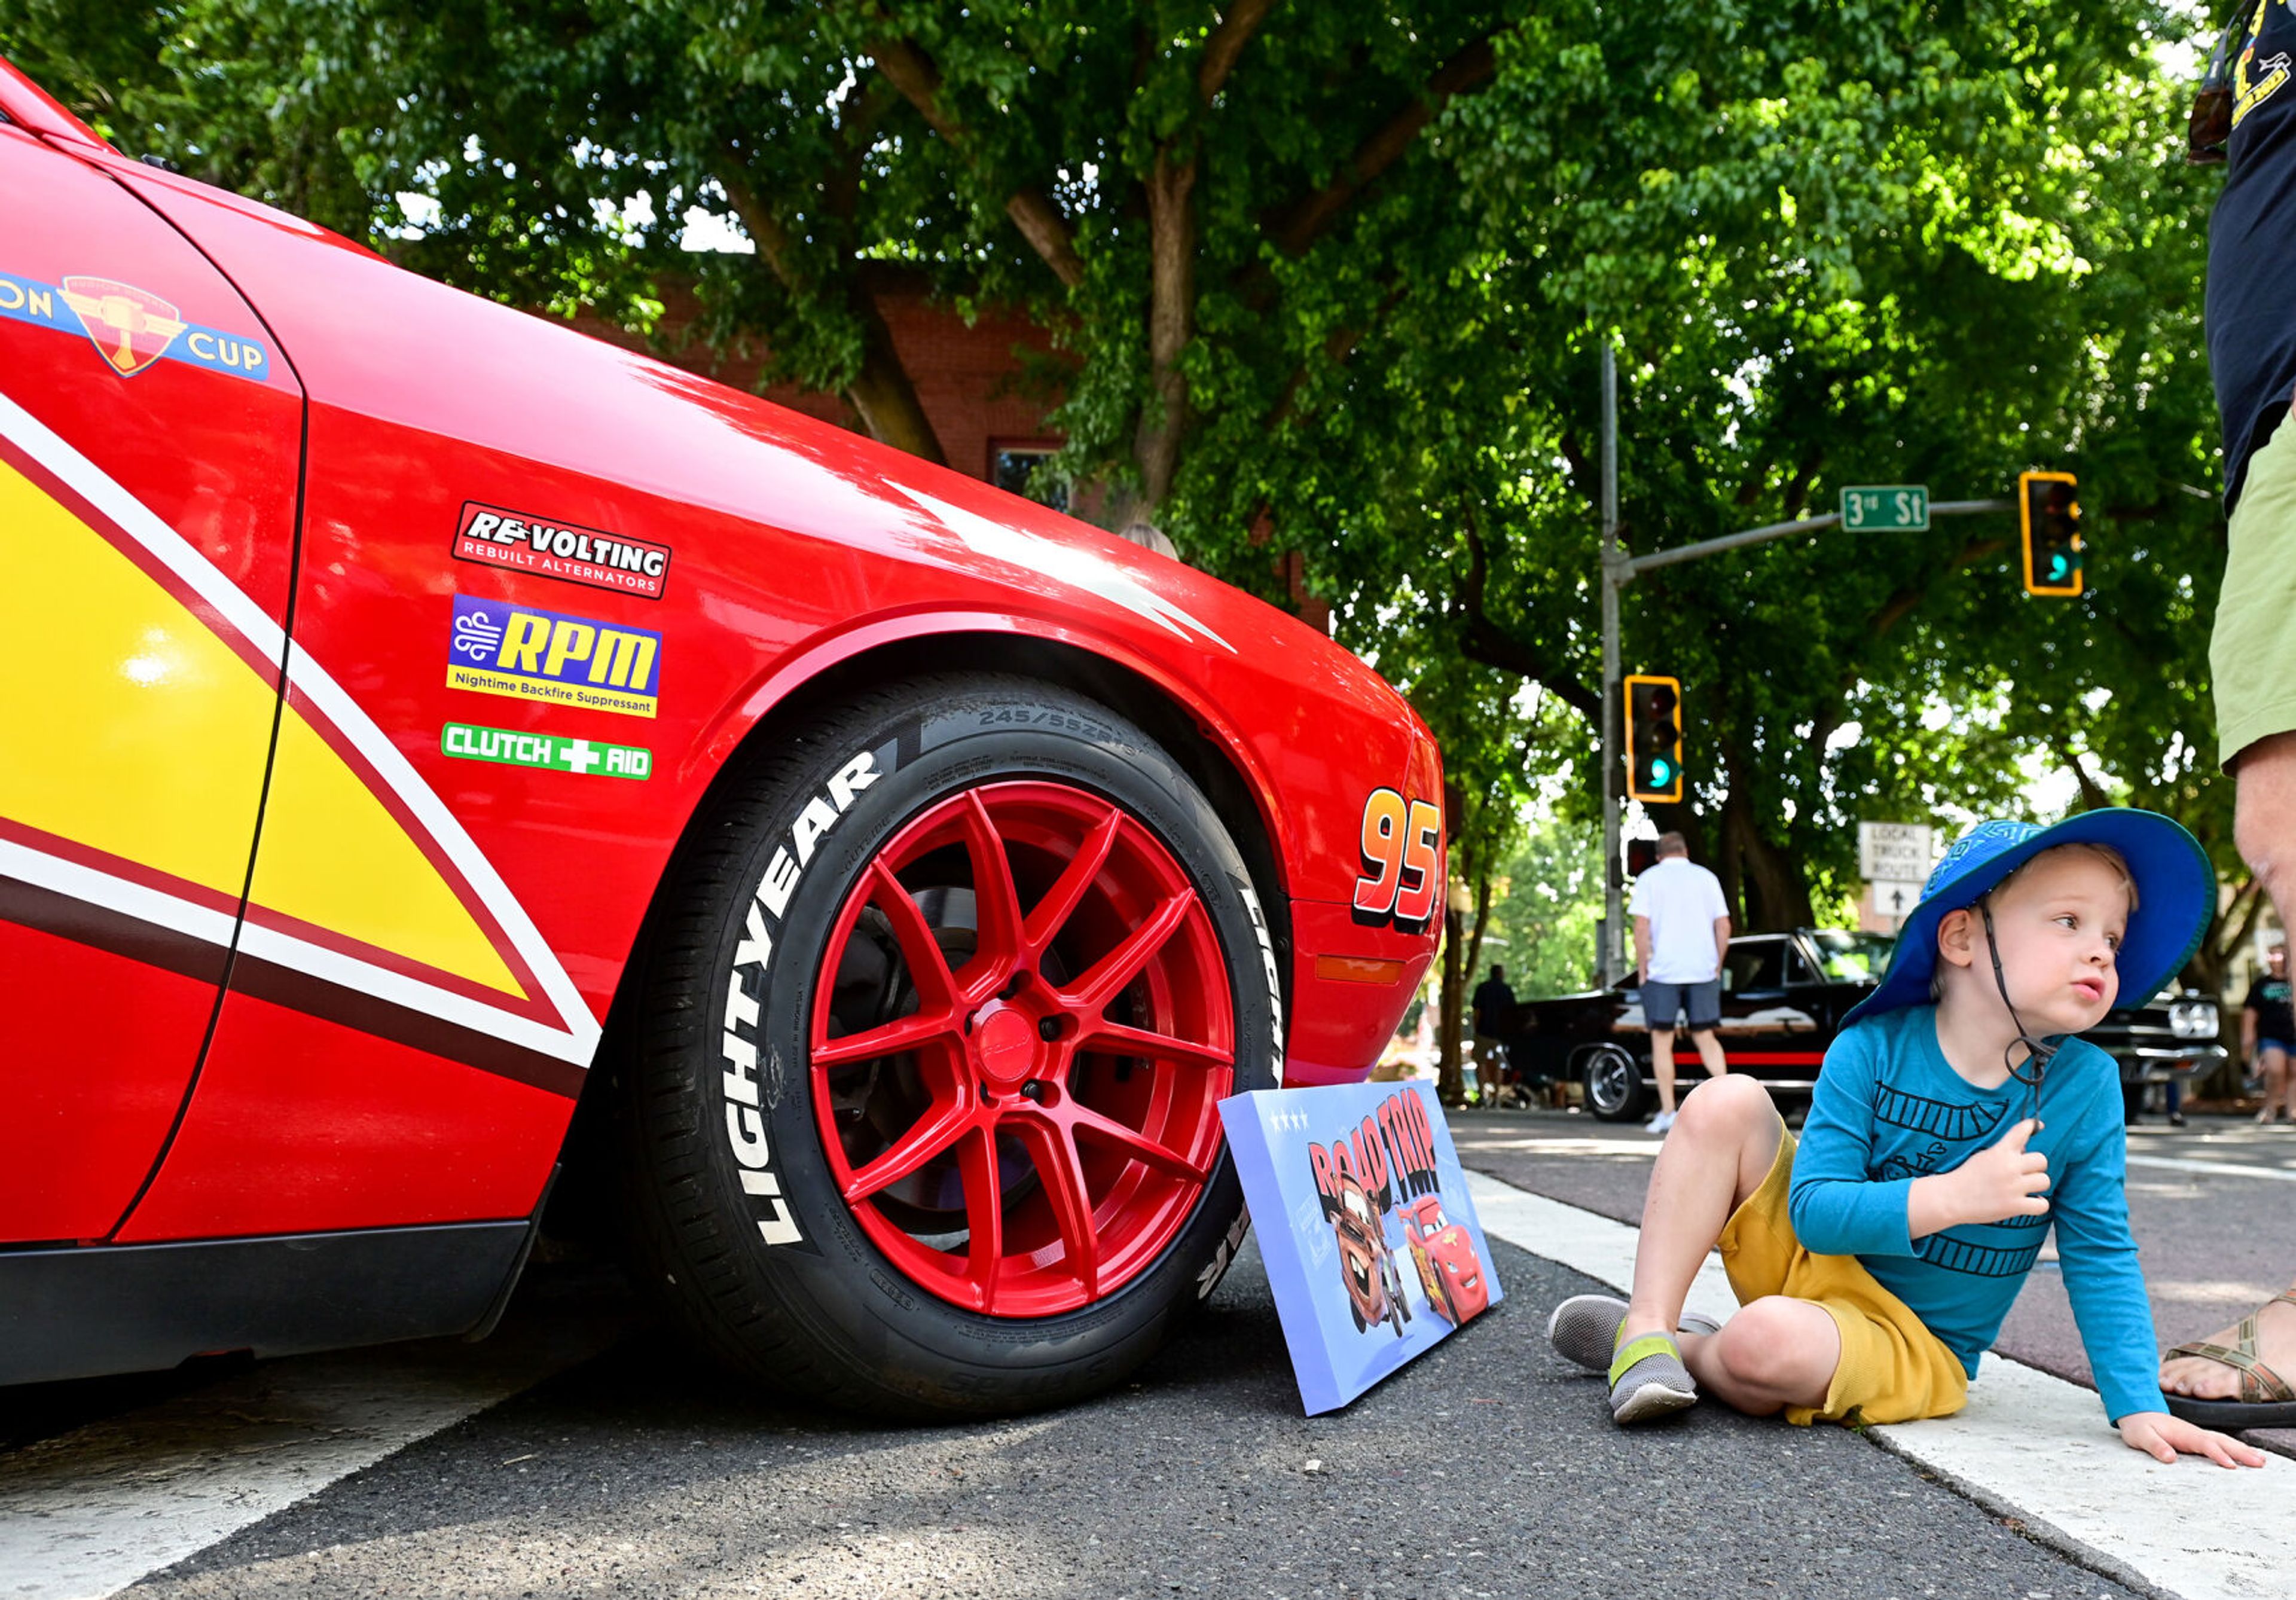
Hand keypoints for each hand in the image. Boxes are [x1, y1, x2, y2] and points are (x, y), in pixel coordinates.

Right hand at [1946, 1117, 2050, 1226]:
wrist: (1950, 1198)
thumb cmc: (1967, 1177)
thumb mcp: (1983, 1156)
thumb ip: (2004, 1150)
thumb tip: (2026, 1146)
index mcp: (1999, 1152)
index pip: (2021, 1131)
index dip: (2032, 1126)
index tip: (2037, 1125)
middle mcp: (2009, 1166)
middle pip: (2041, 1160)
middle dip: (2035, 1167)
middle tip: (2024, 1174)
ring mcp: (2013, 1187)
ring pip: (2044, 1181)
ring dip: (2036, 1186)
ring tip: (2024, 1189)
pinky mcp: (2015, 1206)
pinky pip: (2042, 1204)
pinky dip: (2038, 1204)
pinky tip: (2028, 1203)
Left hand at [2118, 1411, 2267, 1467]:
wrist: (2136, 1412)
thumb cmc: (2138, 1426)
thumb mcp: (2140, 1436)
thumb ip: (2155, 1446)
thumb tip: (2170, 1458)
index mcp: (2182, 1433)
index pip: (2203, 1444)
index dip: (2217, 1454)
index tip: (2231, 1466)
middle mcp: (2193, 1433)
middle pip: (2221, 1441)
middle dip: (2241, 1452)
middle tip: (2260, 1463)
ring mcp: (2197, 1435)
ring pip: (2224, 1441)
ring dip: (2242, 1450)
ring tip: (2261, 1460)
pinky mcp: (2197, 1439)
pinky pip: (2219, 1443)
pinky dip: (2234, 1448)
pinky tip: (2245, 1454)